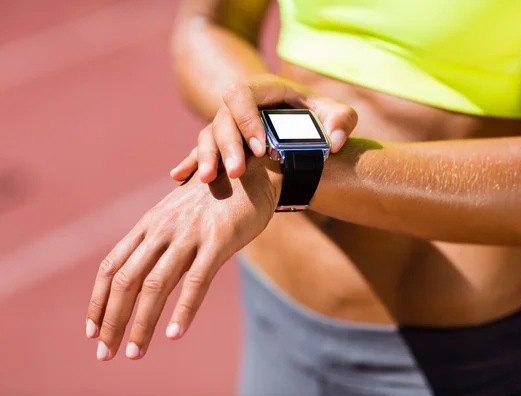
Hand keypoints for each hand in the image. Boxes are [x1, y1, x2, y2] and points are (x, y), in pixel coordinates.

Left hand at [85, 156, 280, 359]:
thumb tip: (144, 278)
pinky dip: (184, 310)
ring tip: (134, 353)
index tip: (92, 330)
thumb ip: (160, 243)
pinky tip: (175, 334)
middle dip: (112, 320)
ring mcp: (189, 234)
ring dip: (141, 324)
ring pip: (156, 285)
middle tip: (105, 353)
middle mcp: (162, 229)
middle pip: (127, 280)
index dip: (98, 301)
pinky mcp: (219, 240)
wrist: (250, 173)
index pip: (112, 266)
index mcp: (149, 224)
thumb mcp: (178, 216)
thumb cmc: (213, 199)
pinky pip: (197, 281)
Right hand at [169, 73, 357, 182]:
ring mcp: (229, 124)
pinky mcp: (223, 143)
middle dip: (227, 145)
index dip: (247, 119)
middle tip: (238, 172)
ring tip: (207, 180)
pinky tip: (178, 176)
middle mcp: (241, 106)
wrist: (299, 119)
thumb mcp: (335, 112)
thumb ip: (342, 122)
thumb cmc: (318, 114)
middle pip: (222, 119)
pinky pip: (201, 150)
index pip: (243, 95)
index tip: (260, 149)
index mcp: (264, 91)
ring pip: (208, 135)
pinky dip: (190, 162)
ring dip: (206, 156)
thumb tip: (333, 144)